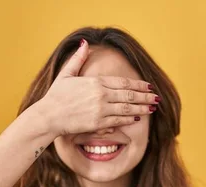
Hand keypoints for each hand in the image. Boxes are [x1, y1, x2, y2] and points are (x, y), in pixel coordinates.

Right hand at [38, 39, 158, 136]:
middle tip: (156, 98)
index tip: (148, 86)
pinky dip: (129, 119)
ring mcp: (100, 109)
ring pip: (127, 108)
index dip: (138, 84)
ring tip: (152, 108)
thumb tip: (85, 44)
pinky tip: (137, 117)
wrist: (48, 116)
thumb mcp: (66, 74)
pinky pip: (118, 120)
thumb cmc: (56, 96)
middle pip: (129, 95)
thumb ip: (78, 59)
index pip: (124, 82)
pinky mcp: (98, 123)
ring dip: (142, 108)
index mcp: (96, 82)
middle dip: (145, 96)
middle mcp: (101, 95)